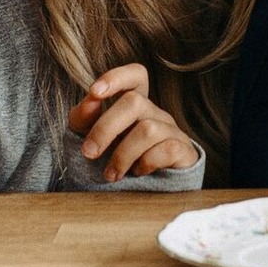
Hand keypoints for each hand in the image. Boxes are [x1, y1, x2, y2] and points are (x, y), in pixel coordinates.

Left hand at [68, 63, 199, 179]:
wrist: (147, 192)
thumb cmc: (118, 157)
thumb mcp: (95, 136)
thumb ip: (84, 118)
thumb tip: (88, 101)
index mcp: (136, 103)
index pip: (136, 75)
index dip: (117, 77)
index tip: (94, 93)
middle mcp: (155, 112)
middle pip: (134, 101)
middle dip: (105, 128)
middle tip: (88, 152)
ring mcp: (171, 130)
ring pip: (147, 129)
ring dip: (122, 155)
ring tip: (111, 174)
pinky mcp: (183, 151)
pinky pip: (166, 149)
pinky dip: (146, 163)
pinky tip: (139, 172)